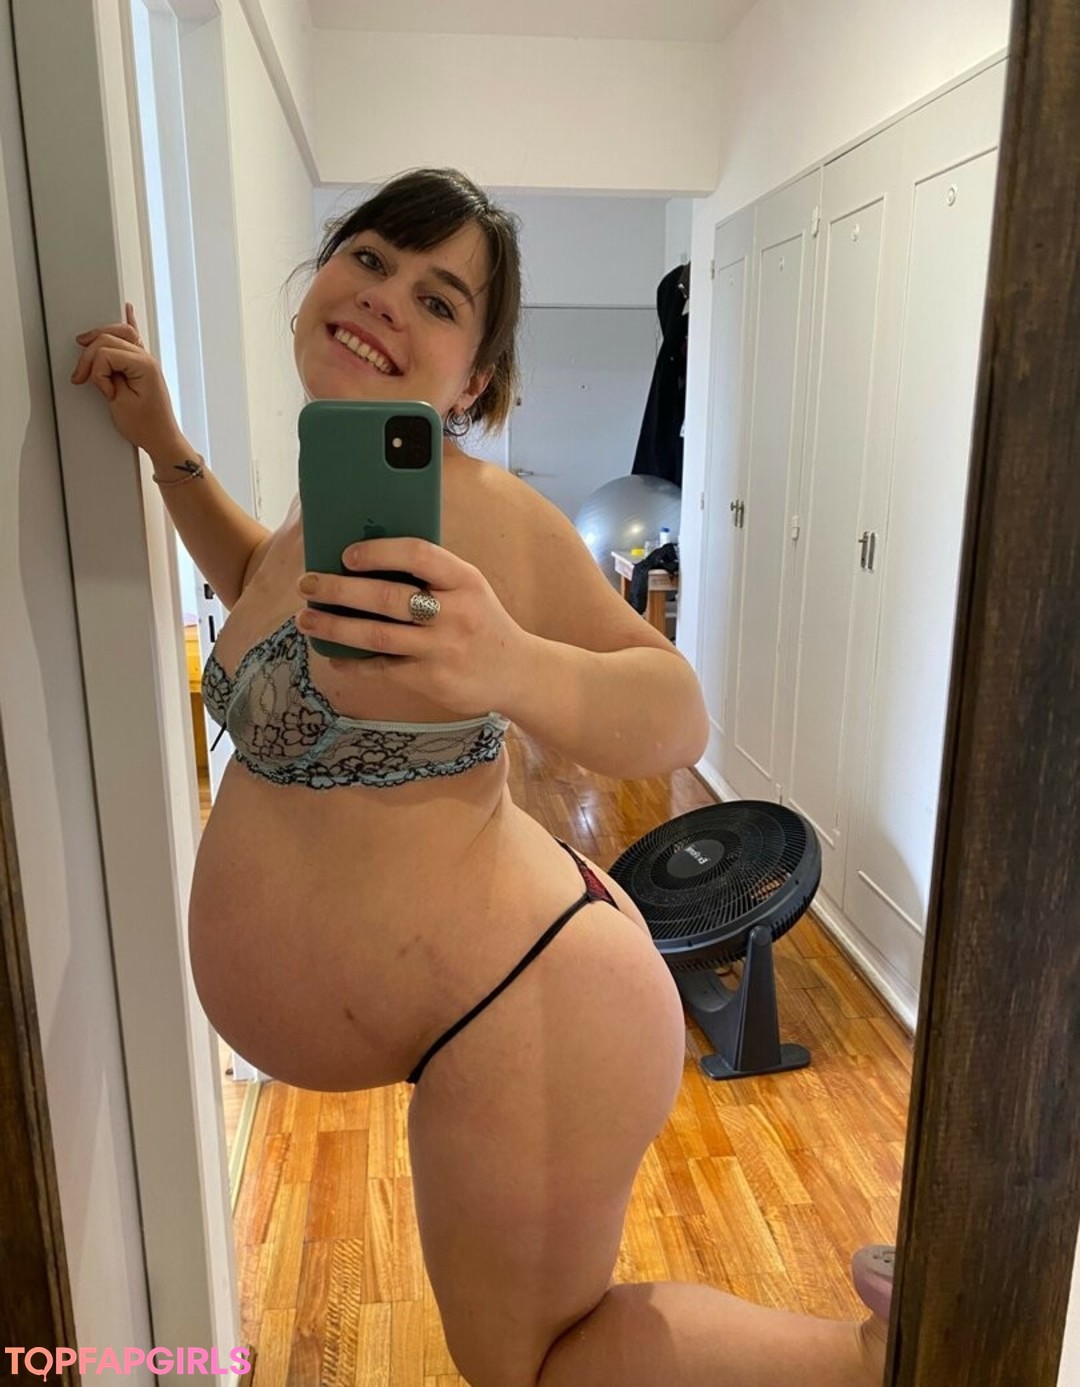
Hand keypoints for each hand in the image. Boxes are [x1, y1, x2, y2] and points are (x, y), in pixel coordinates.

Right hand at [70, 303, 180, 452]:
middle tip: (83, 378)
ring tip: (84, 345)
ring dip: (99, 338)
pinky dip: (130, 323)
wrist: (161, 439)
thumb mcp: (119, 403)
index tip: (103, 391)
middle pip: (109, 339)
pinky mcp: (143, 366)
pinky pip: (135, 339)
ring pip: (119, 333)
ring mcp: (146, 360)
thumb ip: (106, 378)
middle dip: (90, 357)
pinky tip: (128, 310)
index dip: (97, 372)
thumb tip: (96, 365)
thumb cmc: (146, 426)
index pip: (106, 352)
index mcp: (144, 365)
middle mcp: (147, 358)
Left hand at [295, 537, 529, 715]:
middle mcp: (455, 613)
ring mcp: (443, 649)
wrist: (516, 672)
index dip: (380, 552)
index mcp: (465, 580)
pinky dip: (354, 662)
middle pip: (388, 597)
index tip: (347, 554)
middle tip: (307, 585)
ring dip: (335, 626)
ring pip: (378, 635)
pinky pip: (383, 668)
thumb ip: (431, 574)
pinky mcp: (432, 680)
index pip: (419, 555)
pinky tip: (334, 655)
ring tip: (306, 619)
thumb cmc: (481, 621)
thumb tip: (366, 560)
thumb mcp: (469, 588)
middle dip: (340, 589)